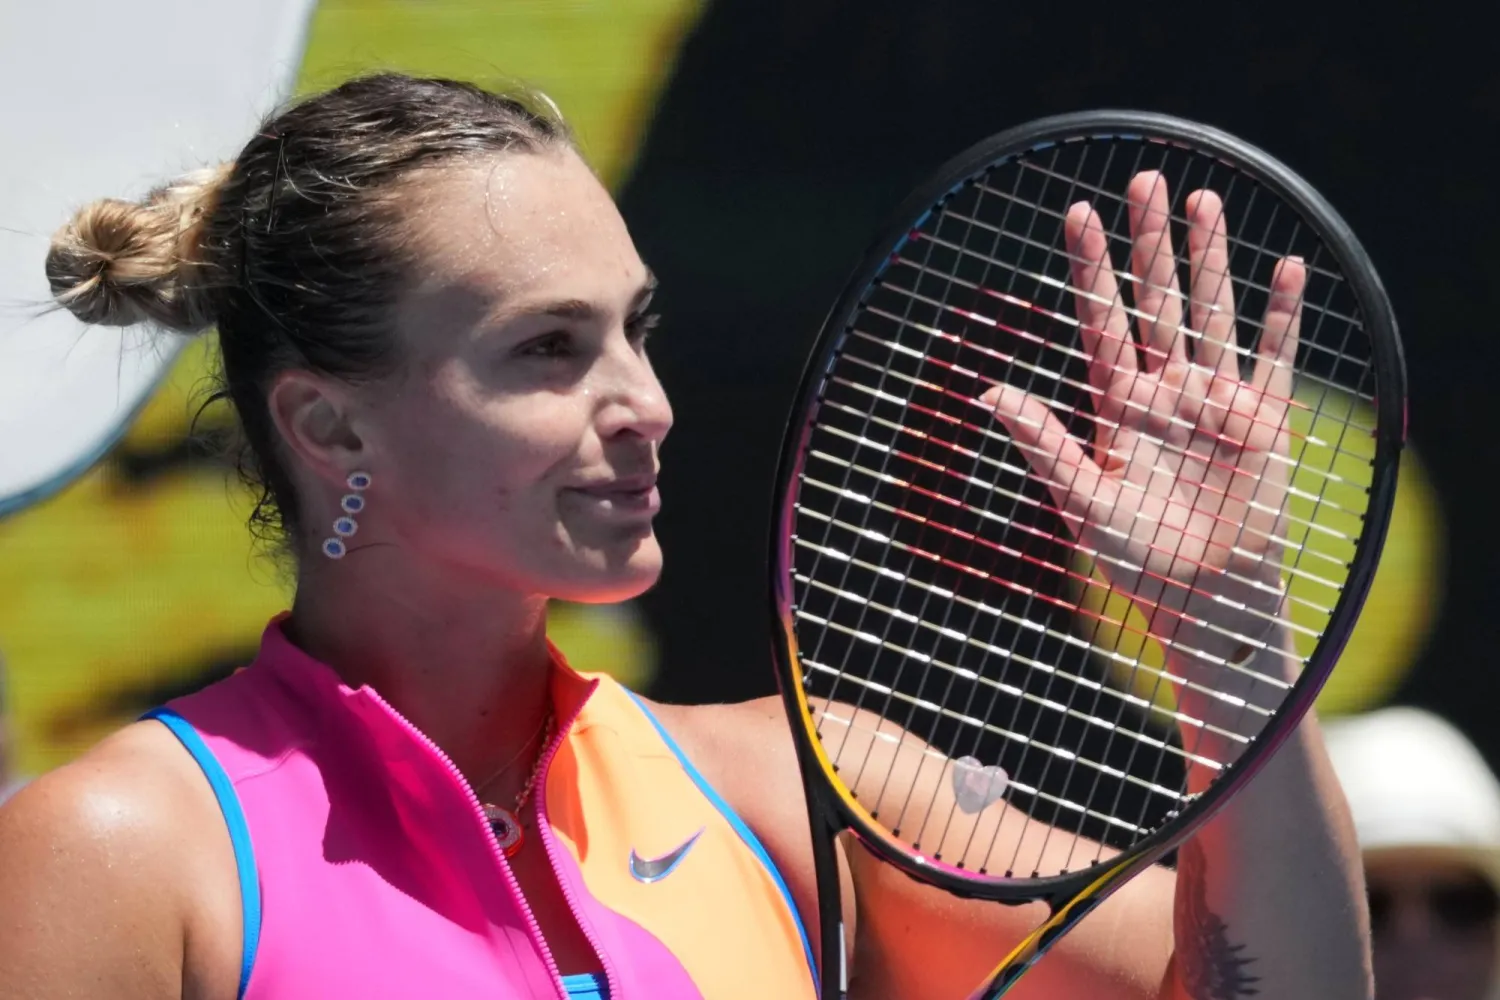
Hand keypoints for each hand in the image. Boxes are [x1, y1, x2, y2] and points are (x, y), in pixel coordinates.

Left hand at [981, 171, 1302, 664]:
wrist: (1203, 597)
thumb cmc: (1136, 556)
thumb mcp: (1082, 501)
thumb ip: (1044, 445)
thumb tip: (987, 394)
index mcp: (1118, 405)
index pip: (1101, 320)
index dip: (1090, 268)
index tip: (1076, 213)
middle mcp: (1165, 390)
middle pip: (1156, 301)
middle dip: (1150, 242)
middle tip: (1144, 178)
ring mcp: (1215, 401)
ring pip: (1212, 314)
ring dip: (1211, 259)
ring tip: (1204, 200)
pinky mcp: (1263, 422)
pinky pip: (1274, 360)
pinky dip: (1283, 318)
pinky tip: (1288, 269)